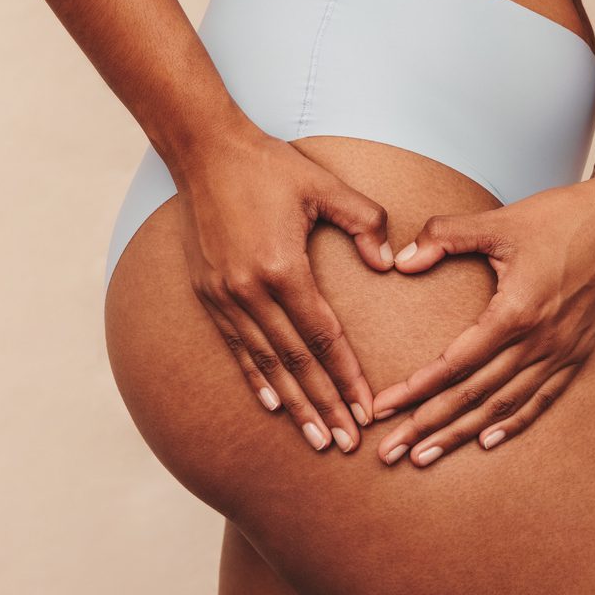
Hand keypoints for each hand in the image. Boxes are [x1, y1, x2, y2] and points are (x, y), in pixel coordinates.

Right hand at [175, 130, 395, 452]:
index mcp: (283, 268)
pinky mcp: (209, 294)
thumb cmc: (270, 166)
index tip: (366, 410)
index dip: (346, 378)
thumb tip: (389, 264)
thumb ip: (365, 222)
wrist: (204, 151)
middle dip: (324, 405)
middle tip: (346, 443)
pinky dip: (256, 379)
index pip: (323, 338)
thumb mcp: (325, 186)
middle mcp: (251, 291)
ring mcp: (225, 296)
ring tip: (315, 437)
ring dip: (293, 403)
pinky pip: (236, 348)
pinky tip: (273, 404)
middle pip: (296, 362)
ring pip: (265, 364)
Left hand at [372, 172, 594, 466]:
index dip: (416, 390)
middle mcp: (540, 341)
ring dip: (462, 434)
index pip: (456, 364)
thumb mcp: (496, 221)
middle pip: (474, 396)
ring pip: (503, 405)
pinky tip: (487, 441)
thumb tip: (400, 260)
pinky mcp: (577, 352)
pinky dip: (513, 423)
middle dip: (428, 426)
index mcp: (516, 312)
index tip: (383, 408)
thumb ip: (443, 236)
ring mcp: (561, 351)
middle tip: (391, 452)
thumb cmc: (558, 218)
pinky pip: (541, 398)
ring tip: (426, 456)